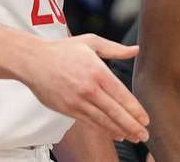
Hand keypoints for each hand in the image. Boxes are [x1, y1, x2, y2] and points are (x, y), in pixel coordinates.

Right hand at [24, 34, 148, 143]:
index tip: (145, 119)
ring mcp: (78, 101)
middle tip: (145, 135)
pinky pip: (90, 122)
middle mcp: (89, 89)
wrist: (34, 61)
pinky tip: (115, 133)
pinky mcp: (68, 109)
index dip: (135, 110)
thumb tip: (135, 50)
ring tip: (134, 137)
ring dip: (120, 131)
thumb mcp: (91, 42)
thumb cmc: (63, 50)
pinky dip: (104, 129)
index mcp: (98, 71)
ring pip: (103, 120)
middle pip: (115, 112)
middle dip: (132, 125)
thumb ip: (115, 49)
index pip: (121, 95)